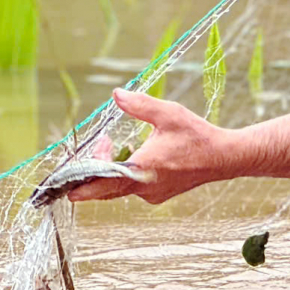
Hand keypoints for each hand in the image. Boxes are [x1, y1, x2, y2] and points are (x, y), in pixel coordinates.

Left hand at [65, 88, 230, 204]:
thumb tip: (116, 94)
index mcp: (142, 170)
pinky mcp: (159, 194)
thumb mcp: (168, 114)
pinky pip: (132, 188)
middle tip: (94, 148)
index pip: (102, 184)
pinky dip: (125, 175)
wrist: (223, 157)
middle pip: (105, 188)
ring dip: (110, 169)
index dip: (81, 185)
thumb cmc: (197, 136)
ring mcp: (152, 194)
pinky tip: (133, 155)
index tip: (66, 184)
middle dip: (93, 171)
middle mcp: (144, 187)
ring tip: (112, 145)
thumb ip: (139, 105)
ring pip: (119, 187)